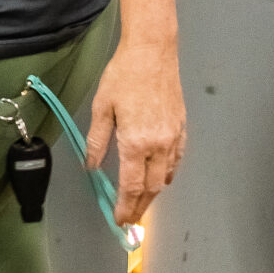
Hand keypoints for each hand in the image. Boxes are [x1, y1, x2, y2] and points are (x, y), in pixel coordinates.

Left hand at [85, 36, 186, 226]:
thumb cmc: (123, 76)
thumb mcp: (101, 107)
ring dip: (154, 193)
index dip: (125, 206)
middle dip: (140, 207)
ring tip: (143, 203)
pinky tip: (162, 177)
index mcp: (136, 143)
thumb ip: (97, 141)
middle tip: (131, 219)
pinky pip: (177, 160)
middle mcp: (158, 145)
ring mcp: (173, 138)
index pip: (131, 186)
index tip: (119, 220)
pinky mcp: (181, 128)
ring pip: (166, 177)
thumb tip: (91, 166)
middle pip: (151, 188)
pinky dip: (169, 174)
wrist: (152, 52)